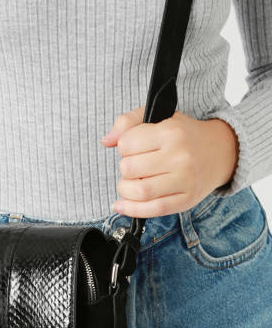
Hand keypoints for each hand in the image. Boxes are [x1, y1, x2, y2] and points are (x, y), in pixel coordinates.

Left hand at [100, 106, 238, 217]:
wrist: (220, 151)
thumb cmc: (184, 135)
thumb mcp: (158, 117)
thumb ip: (128, 122)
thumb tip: (106, 141)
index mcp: (170, 132)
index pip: (126, 144)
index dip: (123, 147)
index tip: (133, 148)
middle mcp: (179, 156)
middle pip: (129, 169)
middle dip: (125, 169)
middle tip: (135, 166)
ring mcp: (184, 180)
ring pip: (139, 191)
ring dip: (125, 190)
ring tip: (130, 184)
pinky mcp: (186, 200)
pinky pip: (153, 210)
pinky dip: (132, 210)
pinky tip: (121, 205)